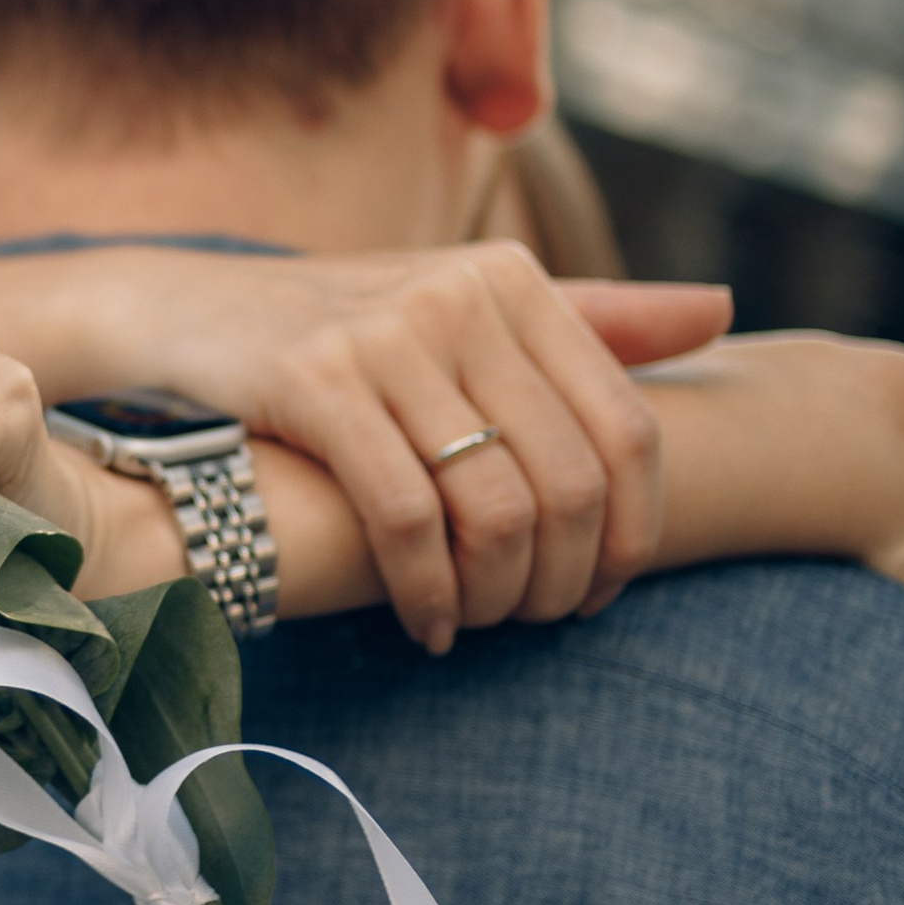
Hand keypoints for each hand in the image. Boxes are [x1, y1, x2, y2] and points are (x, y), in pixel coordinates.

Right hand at [0, 236, 732, 651]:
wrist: (182, 310)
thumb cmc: (340, 326)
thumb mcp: (464, 307)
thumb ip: (591, 317)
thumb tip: (721, 311)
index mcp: (513, 278)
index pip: (629, 427)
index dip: (632, 530)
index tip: (604, 589)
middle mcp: (462, 295)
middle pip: (570, 478)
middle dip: (565, 577)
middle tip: (538, 623)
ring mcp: (387, 334)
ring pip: (495, 507)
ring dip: (497, 596)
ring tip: (477, 626)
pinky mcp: (314, 381)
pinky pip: (406, 518)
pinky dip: (427, 591)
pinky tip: (424, 623)